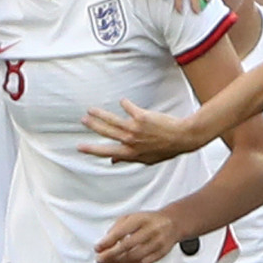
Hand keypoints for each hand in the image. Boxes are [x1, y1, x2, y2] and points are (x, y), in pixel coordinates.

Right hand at [79, 99, 198, 163]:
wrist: (182, 137)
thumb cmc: (165, 149)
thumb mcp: (146, 160)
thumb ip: (128, 159)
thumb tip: (112, 161)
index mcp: (130, 154)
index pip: (106, 152)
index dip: (91, 149)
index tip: (79, 147)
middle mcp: (130, 142)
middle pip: (106, 132)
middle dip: (93, 126)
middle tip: (83, 120)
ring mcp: (135, 129)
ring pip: (112, 120)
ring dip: (100, 114)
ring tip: (91, 110)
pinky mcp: (142, 117)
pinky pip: (129, 108)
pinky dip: (125, 104)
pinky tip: (123, 102)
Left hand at [94, 210, 179, 262]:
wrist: (172, 223)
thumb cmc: (148, 220)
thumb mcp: (132, 216)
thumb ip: (117, 227)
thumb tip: (105, 243)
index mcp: (141, 219)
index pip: (121, 231)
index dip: (107, 241)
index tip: (98, 248)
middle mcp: (150, 230)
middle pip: (127, 246)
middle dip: (110, 255)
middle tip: (100, 259)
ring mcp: (157, 243)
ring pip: (135, 257)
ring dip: (118, 262)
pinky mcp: (161, 253)